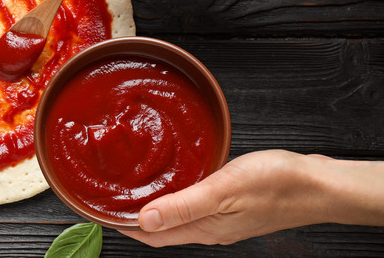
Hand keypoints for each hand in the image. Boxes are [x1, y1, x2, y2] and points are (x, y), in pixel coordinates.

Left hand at [120, 150, 383, 245]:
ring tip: (133, 192)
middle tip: (109, 201)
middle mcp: (209, 228)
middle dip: (131, 219)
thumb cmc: (278, 185)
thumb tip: (143, 221)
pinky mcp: (233, 207)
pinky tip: (175, 183)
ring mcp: (222, 219)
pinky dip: (176, 198)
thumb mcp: (223, 190)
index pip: (150, 234)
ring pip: (176, 217)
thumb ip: (182, 206)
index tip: (99, 214)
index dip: (122, 226)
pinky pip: (194, 206)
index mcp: (203, 228)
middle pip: (160, 229)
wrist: (319, 185)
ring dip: (152, 208)